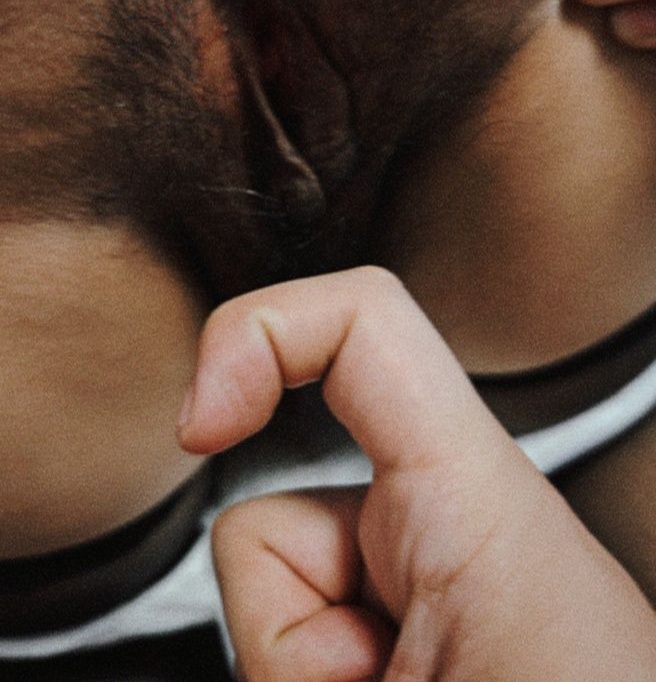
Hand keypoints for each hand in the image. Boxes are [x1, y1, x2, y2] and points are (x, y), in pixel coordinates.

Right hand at [178, 268, 655, 680]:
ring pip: (286, 586)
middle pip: (281, 510)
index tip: (202, 426)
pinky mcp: (425, 626)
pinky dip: (320, 672)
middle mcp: (457, 521)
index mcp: (478, 503)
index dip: (255, 333)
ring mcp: (436, 582)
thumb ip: (296, 649)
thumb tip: (255, 604)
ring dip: (302, 666)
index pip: (366, 323)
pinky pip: (320, 626)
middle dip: (277, 625)